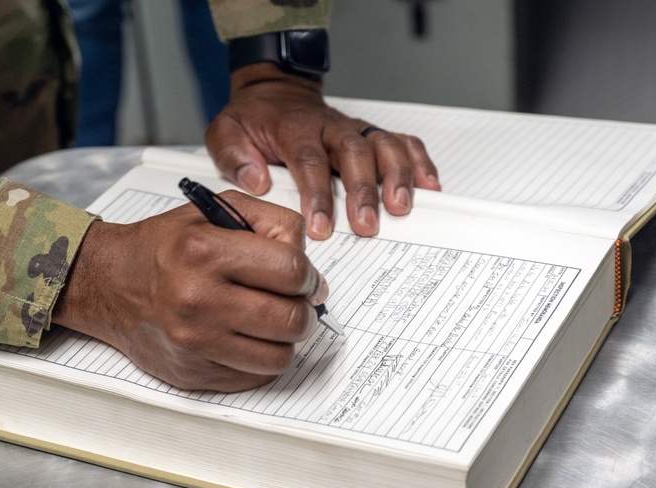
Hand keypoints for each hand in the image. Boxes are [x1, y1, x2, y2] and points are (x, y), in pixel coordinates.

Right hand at [53, 191, 328, 391]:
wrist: (109, 284)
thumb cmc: (165, 247)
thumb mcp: (215, 210)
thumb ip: (272, 223)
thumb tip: (311, 275)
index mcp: (205, 252)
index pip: (291, 271)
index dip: (307, 275)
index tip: (301, 277)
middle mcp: (198, 300)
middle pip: (292, 319)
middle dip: (302, 309)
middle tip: (290, 301)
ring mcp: (195, 343)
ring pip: (280, 357)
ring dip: (285, 339)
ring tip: (270, 321)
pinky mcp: (194, 374)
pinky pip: (255, 377)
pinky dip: (260, 359)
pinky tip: (246, 337)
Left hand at [205, 63, 440, 239]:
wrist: (275, 94)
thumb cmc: (254, 120)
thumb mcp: (226, 132)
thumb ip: (234, 155)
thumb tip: (257, 180)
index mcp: (295, 129)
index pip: (309, 161)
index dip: (317, 194)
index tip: (321, 225)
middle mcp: (331, 128)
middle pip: (354, 154)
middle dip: (364, 191)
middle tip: (366, 225)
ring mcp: (355, 130)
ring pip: (384, 146)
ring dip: (397, 177)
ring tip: (401, 208)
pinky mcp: (371, 135)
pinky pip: (402, 143)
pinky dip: (419, 163)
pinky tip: (429, 188)